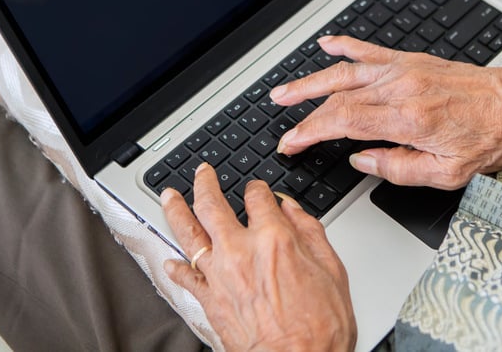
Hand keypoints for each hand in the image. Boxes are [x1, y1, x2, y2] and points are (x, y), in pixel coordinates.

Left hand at [162, 163, 356, 351]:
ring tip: (169, 196)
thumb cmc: (320, 328)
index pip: (258, 196)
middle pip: (211, 204)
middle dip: (205, 183)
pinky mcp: (209, 300)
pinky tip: (170, 260)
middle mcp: (241, 251)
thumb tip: (293, 209)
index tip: (257, 189)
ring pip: (188, 232)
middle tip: (202, 173)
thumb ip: (310, 232)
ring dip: (176, 209)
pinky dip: (175, 267)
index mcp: (275, 238)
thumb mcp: (332, 269)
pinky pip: (185, 277)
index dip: (257, 187)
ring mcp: (220, 275)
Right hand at [271, 36, 501, 189]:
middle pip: (338, 98)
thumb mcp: (449, 173)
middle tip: (282, 125)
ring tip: (284, 90)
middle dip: (304, 113)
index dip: (310, 132)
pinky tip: (327, 44)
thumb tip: (362, 160)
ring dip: (311, 80)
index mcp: (407, 118)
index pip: (342, 123)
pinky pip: (372, 49)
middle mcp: (401, 88)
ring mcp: (405, 69)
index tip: (291, 143)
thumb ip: (399, 169)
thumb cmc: (490, 138)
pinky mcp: (412, 60)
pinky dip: (346, 45)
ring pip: (346, 71)